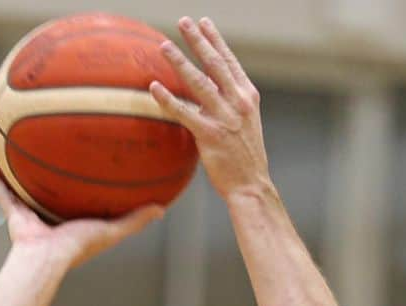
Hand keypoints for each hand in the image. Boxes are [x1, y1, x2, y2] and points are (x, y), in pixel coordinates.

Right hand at [0, 164, 164, 270]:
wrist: (46, 259)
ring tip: (23, 148)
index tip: (93, 165)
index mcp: (75, 222)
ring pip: (27, 190)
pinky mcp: (15, 216)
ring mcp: (32, 217)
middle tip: (58, 149)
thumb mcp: (111, 231)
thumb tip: (161, 208)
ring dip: (24, 172)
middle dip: (55, 174)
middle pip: (54, 191)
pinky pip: (4, 194)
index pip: (83, 200)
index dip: (87, 184)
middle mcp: (53, 218)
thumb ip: (134, 221)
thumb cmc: (78, 247)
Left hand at [150, 17, 269, 200]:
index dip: (215, 40)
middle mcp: (237, 102)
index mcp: (247, 96)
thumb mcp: (245, 124)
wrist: (251, 184)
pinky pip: (184, 113)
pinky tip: (154, 87)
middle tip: (183, 22)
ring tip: (165, 46)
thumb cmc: (245, 158)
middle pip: (215, 64)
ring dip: (180, 62)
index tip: (203, 23)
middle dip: (197, 40)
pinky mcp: (209, 135)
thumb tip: (209, 92)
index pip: (229, 61)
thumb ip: (230, 104)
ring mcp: (223, 118)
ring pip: (198, 82)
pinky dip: (167, 99)